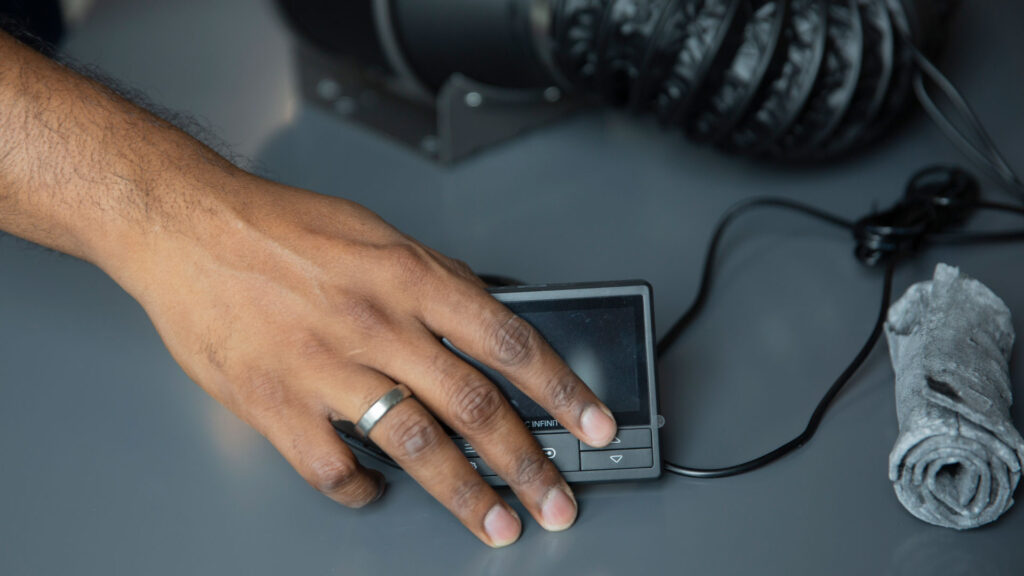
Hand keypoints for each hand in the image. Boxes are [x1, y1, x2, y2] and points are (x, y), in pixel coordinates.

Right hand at [120, 175, 618, 546]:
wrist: (189, 228)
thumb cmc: (280, 228)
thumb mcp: (377, 233)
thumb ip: (434, 279)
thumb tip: (483, 318)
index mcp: (412, 278)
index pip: (512, 342)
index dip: (564, 390)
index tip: (594, 424)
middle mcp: (380, 325)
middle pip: (477, 407)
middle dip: (528, 463)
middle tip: (556, 500)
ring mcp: (329, 369)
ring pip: (419, 446)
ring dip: (466, 494)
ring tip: (495, 524)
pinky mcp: (278, 405)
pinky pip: (336, 469)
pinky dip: (364, 491)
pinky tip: (377, 493)